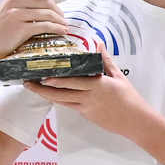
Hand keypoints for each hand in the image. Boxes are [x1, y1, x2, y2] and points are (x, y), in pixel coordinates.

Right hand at [0, 0, 74, 64]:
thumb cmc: (2, 29)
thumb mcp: (10, 10)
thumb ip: (26, 3)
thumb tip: (49, 0)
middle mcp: (14, 1)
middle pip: (47, 1)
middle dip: (59, 11)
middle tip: (63, 19)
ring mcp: (16, 14)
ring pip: (48, 13)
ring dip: (61, 21)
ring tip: (65, 26)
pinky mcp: (20, 28)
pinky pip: (45, 26)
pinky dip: (58, 28)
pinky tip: (63, 31)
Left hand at [27, 57, 155, 139]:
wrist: (137, 122)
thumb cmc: (130, 98)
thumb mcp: (119, 77)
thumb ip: (106, 61)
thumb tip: (98, 43)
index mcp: (97, 85)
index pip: (72, 81)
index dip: (55, 79)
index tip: (41, 73)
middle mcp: (89, 97)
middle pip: (60, 94)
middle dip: (42, 89)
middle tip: (28, 82)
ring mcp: (86, 108)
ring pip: (62, 101)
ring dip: (46, 95)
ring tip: (33, 89)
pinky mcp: (87, 115)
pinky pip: (71, 106)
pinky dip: (61, 100)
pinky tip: (52, 95)